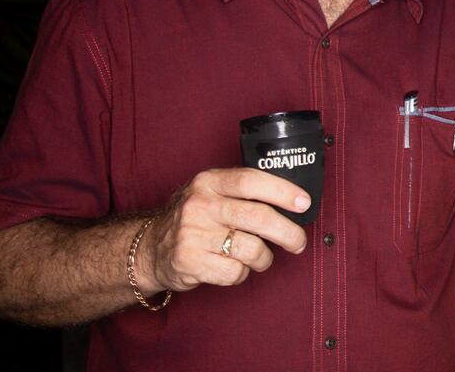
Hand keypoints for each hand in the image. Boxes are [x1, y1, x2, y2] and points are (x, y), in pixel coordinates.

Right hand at [141, 168, 309, 293]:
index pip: (252, 181)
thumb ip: (243, 192)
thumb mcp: (211, 193)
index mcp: (209, 181)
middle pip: (258, 217)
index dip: (283, 191)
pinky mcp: (189, 262)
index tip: (304, 203)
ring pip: (251, 248)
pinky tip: (233, 267)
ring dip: (264, 258)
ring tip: (259, 257)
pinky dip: (242, 273)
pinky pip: (234, 272)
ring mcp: (192, 234)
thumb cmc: (195, 219)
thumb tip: (294, 201)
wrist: (150, 248)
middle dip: (288, 232)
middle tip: (299, 242)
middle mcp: (200, 205)